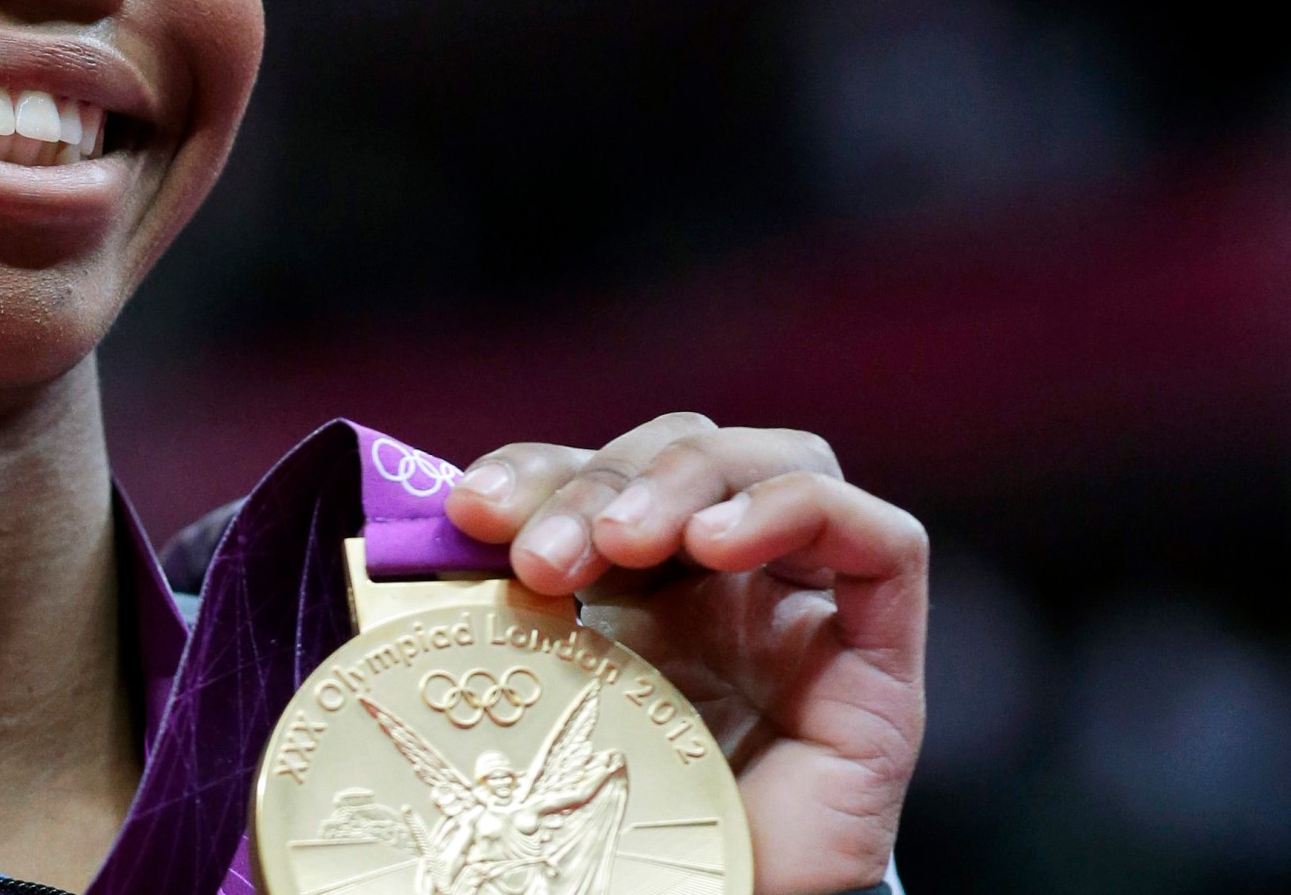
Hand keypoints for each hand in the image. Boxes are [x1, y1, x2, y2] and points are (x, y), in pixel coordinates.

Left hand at [443, 412, 925, 894]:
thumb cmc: (606, 836)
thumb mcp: (531, 710)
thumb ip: (490, 629)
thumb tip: (410, 554)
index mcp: (636, 589)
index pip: (595, 475)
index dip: (534, 470)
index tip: (467, 510)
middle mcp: (724, 588)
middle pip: (679, 453)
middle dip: (599, 480)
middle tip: (539, 556)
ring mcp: (806, 617)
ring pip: (775, 463)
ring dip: (683, 478)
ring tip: (621, 543)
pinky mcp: (878, 665)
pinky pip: (880, 542)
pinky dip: (795, 509)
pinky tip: (719, 540)